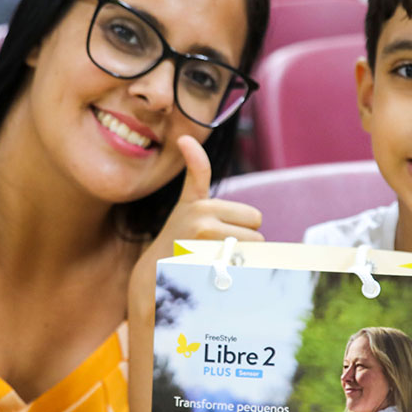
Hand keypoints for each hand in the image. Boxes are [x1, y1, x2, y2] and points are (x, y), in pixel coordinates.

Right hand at [128, 136, 263, 314]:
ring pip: (251, 253)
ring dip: (239, 259)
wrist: (154, 273)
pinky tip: (217, 273)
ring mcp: (205, 246)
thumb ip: (196, 171)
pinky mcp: (207, 267)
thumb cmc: (179, 235)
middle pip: (257, 235)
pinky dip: (237, 273)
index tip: (219, 228)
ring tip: (214, 259)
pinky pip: (242, 268)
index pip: (254, 218)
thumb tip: (184, 138)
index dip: (243, 225)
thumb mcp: (187, 202)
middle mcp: (203, 222)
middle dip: (242, 242)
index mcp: (203, 205)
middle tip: (216, 247)